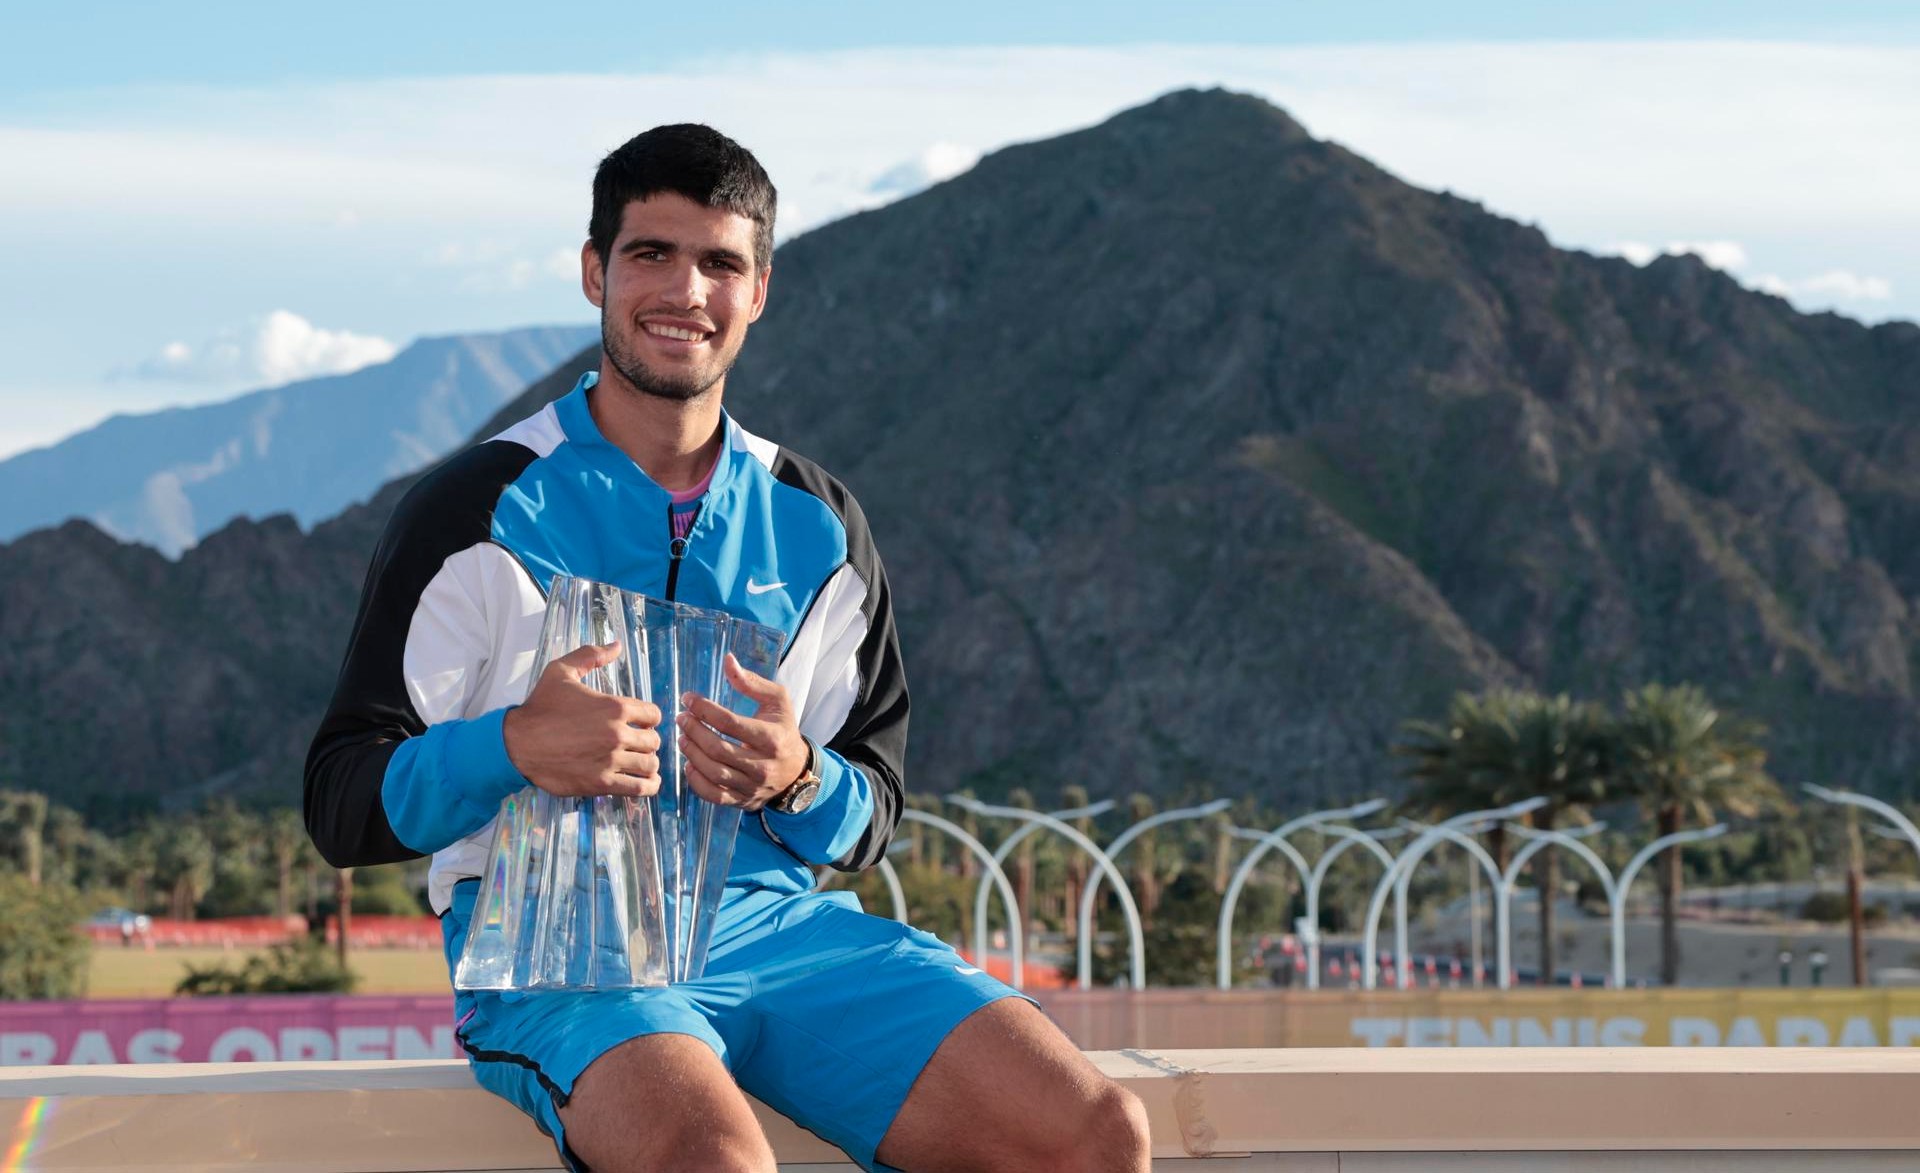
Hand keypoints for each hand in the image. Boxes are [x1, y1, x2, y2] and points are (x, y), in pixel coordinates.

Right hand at [503, 642, 662, 797]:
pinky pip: (640, 788)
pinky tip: (645, 782)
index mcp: (614, 707)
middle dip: (647, 741)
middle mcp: (617, 734)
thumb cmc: (539, 708)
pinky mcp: (601, 783)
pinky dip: (648, 786)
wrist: (516, 743)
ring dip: (648, 763)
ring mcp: (610, 760)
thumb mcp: (561, 671)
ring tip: (639, 762)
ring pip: (650, 764)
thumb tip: (616, 645)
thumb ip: (591, 655)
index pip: (653, 714)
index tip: (639, 723)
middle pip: (654, 740)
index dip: (648, 718)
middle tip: (636, 743)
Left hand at [675, 653, 809, 809]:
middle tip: (681, 718)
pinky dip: (696, 781)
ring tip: (682, 737)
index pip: (729, 723)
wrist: (796, 770)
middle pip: (717, 748)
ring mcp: (752, 786)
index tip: (688, 699)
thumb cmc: (783, 730)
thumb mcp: (777, 701)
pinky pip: (713, 795)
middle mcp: (763, 765)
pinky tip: (689, 764)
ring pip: (713, 772)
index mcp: (772, 738)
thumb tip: (728, 660)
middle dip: (693, 730)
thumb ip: (751, 682)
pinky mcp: (742, 800)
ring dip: (691, 753)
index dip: (704, 709)